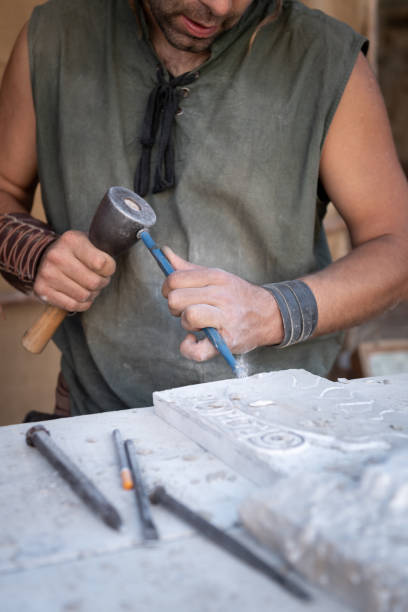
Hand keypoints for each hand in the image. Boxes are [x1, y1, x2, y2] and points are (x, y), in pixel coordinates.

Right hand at [33, 230, 115, 310]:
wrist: (42, 257)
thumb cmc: (73, 251)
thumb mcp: (88, 242)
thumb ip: (102, 251)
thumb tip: (112, 266)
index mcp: (72, 241)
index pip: (102, 264)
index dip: (109, 269)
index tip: (106, 268)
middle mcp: (57, 256)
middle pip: (94, 283)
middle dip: (102, 283)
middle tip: (99, 279)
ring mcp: (47, 274)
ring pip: (84, 296)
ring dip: (92, 294)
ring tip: (88, 286)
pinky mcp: (42, 290)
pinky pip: (72, 305)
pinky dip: (82, 304)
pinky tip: (80, 295)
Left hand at [161, 247, 282, 361]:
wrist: (268, 315)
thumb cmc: (234, 296)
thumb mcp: (215, 277)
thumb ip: (187, 268)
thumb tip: (164, 253)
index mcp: (215, 277)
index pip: (174, 279)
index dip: (167, 288)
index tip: (175, 294)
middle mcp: (221, 295)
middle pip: (175, 299)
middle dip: (175, 307)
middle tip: (186, 310)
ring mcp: (225, 319)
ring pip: (187, 318)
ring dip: (185, 324)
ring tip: (197, 323)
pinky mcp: (227, 342)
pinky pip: (197, 350)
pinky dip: (189, 348)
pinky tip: (195, 340)